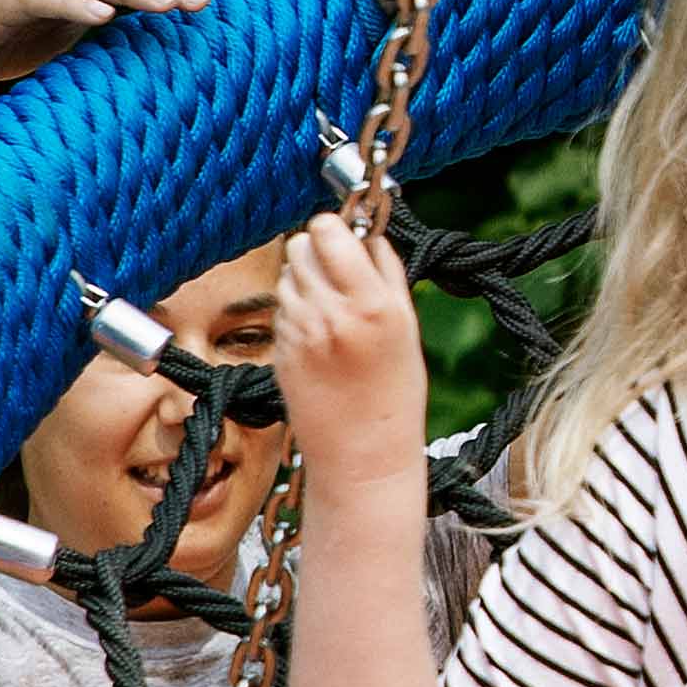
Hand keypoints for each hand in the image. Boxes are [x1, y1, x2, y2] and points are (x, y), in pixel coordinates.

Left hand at [272, 217, 431, 512]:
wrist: (362, 457)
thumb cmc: (394, 395)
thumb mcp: (407, 326)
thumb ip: (386, 273)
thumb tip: (368, 233)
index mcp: (372, 303)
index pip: (329, 230)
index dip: (335, 229)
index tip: (345, 238)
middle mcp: (331, 313)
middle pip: (300, 245)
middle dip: (317, 251)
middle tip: (337, 273)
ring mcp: (299, 333)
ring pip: (286, 274)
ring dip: (304, 280)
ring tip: (330, 309)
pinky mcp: (279, 351)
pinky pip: (281, 308)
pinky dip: (295, 311)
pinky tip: (318, 338)